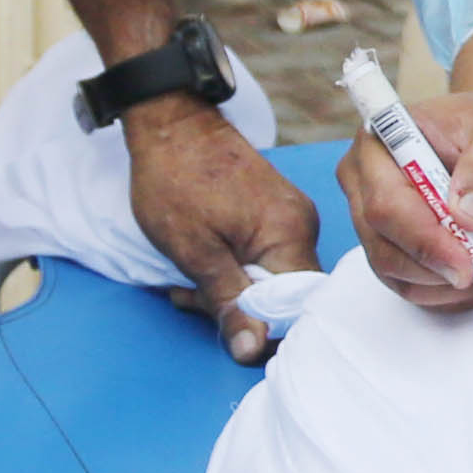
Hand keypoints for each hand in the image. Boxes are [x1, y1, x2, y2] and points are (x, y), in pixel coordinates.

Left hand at [123, 101, 319, 363]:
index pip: (299, 305)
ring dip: (229, 288)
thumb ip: (229, 302)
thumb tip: (252, 352)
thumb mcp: (194, 252)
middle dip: (235, 305)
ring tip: (185, 280)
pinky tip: (201, 262)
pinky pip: (263, 255)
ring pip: (269, 276)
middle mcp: (302, 225)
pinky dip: (233, 266)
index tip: (225, 326)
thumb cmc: (176, 180)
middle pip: (284, 294)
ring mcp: (290, 215)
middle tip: (188, 297)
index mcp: (290, 234)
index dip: (264, 326)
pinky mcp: (275, 211)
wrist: (170, 120)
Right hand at [345, 80, 472, 314]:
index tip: (468, 266)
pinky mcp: (397, 248)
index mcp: (380, 146)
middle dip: (443, 271)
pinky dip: (453, 293)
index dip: (425, 242)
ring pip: (399, 276)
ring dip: (453, 287)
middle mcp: (366, 186)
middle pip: (385, 249)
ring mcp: (377, 221)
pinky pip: (415, 286)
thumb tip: (468, 215)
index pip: (387, 206)